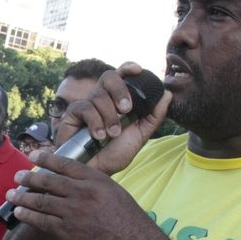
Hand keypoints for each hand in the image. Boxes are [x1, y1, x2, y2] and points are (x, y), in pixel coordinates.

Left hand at [4, 151, 165, 239]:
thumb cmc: (129, 221)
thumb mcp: (115, 193)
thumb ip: (94, 185)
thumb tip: (74, 183)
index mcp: (96, 180)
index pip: (65, 164)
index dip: (47, 159)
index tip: (34, 156)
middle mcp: (82, 192)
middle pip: (49, 181)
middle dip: (29, 178)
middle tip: (18, 176)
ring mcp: (74, 212)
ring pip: (41, 201)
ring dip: (23, 197)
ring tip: (12, 194)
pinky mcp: (68, 231)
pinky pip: (42, 221)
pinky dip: (28, 216)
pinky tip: (19, 212)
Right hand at [54, 62, 170, 175]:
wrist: (95, 171)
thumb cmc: (114, 154)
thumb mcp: (140, 136)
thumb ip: (154, 117)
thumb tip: (167, 94)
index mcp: (117, 100)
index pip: (121, 76)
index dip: (128, 68)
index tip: (138, 70)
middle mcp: (101, 98)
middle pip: (109, 77)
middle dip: (120, 91)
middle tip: (126, 110)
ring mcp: (86, 104)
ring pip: (99, 95)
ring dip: (109, 116)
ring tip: (111, 135)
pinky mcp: (72, 114)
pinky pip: (85, 108)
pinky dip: (95, 122)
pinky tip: (98, 136)